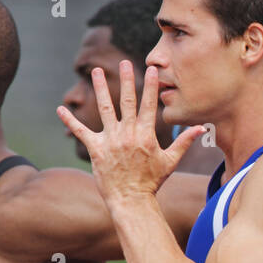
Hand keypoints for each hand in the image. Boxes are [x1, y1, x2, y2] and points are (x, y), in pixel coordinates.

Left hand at [57, 60, 205, 203]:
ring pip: (105, 109)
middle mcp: (128, 134)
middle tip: (124, 63)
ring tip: (96, 72)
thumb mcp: (171, 161)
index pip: (149, 105)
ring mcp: (111, 140)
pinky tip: (60, 109)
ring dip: (100, 89)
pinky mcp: (96, 149)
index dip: (150, 86)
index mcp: (146, 135)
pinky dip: (70, 120)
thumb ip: (184, 142)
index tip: (151, 70)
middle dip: (126, 80)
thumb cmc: (152, 181)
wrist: (132, 200)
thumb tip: (201, 128)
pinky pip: (81, 131)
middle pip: (127, 101)